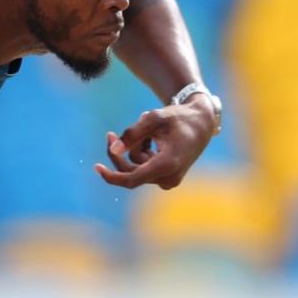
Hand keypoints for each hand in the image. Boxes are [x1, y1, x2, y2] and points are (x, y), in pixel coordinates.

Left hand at [93, 95, 215, 188]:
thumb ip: (132, 133)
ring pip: (136, 168)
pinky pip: (144, 167)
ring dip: (134, 148)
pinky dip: (142, 152)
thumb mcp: (153, 118)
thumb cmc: (177, 118)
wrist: (201, 124)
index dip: (111, 176)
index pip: (132, 179)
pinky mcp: (166, 177)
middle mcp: (169, 177)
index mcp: (167, 164)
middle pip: (130, 172)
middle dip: (119, 153)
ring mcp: (168, 179)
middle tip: (110, 134)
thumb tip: (113, 150)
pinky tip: (152, 138)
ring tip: (147, 130)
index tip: (96, 167)